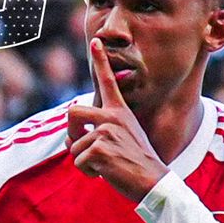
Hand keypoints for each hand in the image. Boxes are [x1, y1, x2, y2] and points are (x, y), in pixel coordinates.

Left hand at [66, 38, 168, 201]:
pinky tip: (106, 174)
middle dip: (71, 132)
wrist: (153, 182)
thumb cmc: (137, 163)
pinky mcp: (100, 149)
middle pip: (73, 112)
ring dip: (83, 161)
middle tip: (85, 147)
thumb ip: (100, 132)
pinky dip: (88, 173)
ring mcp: (106, 132)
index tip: (96, 40)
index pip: (108, 82)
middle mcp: (113, 117)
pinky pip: (78, 161)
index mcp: (120, 112)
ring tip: (106, 166)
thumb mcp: (122, 140)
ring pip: (73, 145)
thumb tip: (70, 138)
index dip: (101, 60)